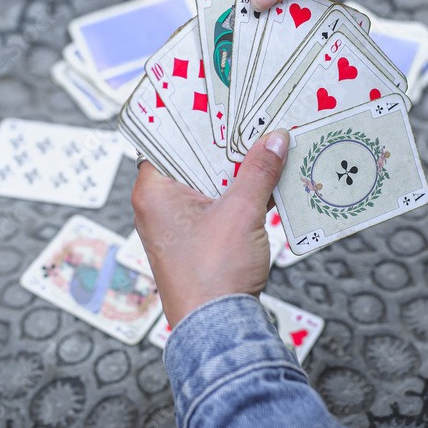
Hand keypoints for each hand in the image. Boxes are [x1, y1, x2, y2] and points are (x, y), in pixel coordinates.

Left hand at [131, 130, 289, 325]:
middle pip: (190, 158)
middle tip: (249, 117)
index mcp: (153, 191)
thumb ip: (259, 171)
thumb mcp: (242, 212)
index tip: (217, 99)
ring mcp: (175, 223)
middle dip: (222, 141)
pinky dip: (236, 192)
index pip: (166, 138)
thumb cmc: (212, 276)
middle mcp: (157, 205)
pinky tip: (264, 180)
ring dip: (233, 168)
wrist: (217, 328)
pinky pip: (214, 202)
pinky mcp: (194, 238)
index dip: (193, 118)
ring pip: (205, 180)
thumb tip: (274, 139)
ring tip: (263, 143)